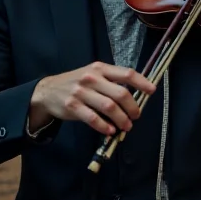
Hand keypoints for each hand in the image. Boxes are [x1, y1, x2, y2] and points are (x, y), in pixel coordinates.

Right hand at [29, 62, 156, 135]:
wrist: (48, 91)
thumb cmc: (77, 82)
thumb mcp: (93, 74)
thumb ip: (111, 81)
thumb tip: (135, 96)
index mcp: (100, 68)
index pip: (126, 73)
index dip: (142, 82)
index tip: (152, 91)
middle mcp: (92, 78)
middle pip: (121, 93)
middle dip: (132, 107)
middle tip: (136, 116)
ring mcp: (81, 92)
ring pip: (109, 107)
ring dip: (121, 119)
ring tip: (126, 126)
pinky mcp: (73, 106)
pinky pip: (93, 118)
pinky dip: (104, 126)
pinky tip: (110, 130)